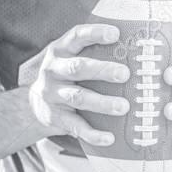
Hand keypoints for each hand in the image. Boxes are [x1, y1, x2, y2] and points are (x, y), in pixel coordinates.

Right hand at [28, 24, 130, 146]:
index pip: (76, 36)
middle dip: (102, 70)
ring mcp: (53, 94)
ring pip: (78, 97)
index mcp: (61, 50)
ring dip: (102, 103)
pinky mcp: (55, 117)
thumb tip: (137, 43)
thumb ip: (93, 49)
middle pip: (77, 68)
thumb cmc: (66, 74)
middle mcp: (53, 70)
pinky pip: (75, 126)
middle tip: (125, 74)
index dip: (94, 33)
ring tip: (123, 107)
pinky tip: (109, 138)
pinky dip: (92, 134)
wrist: (35, 103)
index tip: (115, 34)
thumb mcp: (71, 56)